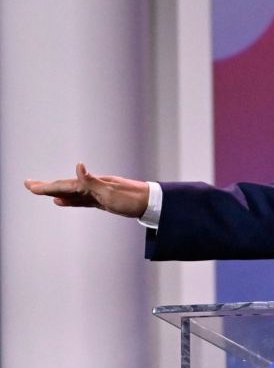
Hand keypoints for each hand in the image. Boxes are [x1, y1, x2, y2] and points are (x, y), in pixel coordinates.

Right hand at [24, 162, 148, 218]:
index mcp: (93, 184)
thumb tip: (78, 165)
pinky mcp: (102, 201)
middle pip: (65, 186)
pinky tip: (61, 201)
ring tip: (40, 191)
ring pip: (71, 193)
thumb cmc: (132, 198)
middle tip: (28, 185)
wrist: (152, 203)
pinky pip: (81, 200)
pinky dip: (69, 200)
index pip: (65, 185)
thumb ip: (91, 181)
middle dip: (46, 186)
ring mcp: (97, 193)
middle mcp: (93, 186)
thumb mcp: (110, 192)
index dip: (47, 186)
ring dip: (55, 192)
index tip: (30, 186)